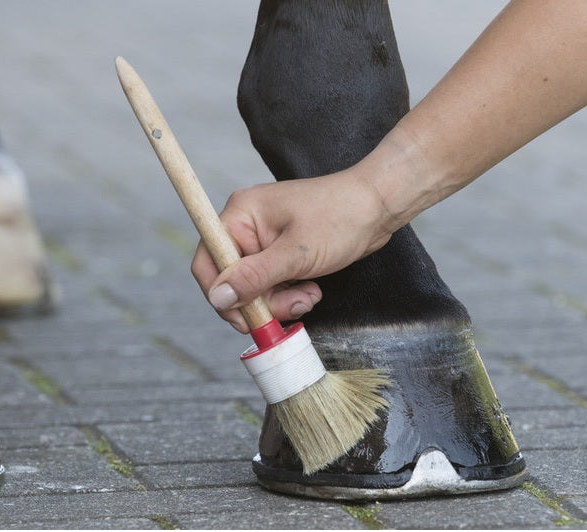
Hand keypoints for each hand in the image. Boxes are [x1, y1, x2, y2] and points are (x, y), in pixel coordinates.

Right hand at [191, 170, 392, 332]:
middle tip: (291, 308)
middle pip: (233, 281)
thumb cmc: (340, 217)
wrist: (377, 207)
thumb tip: (219, 298)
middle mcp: (247, 227)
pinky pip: (273, 285)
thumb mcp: (295, 253)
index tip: (246, 318)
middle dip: (261, 302)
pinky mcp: (282, 254)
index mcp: (241, 215)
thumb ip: (254, 277)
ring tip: (310, 296)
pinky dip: (290, 295)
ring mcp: (265, 241)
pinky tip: (312, 290)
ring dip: (281, 301)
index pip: (209, 262)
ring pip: (255, 288)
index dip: (222, 295)